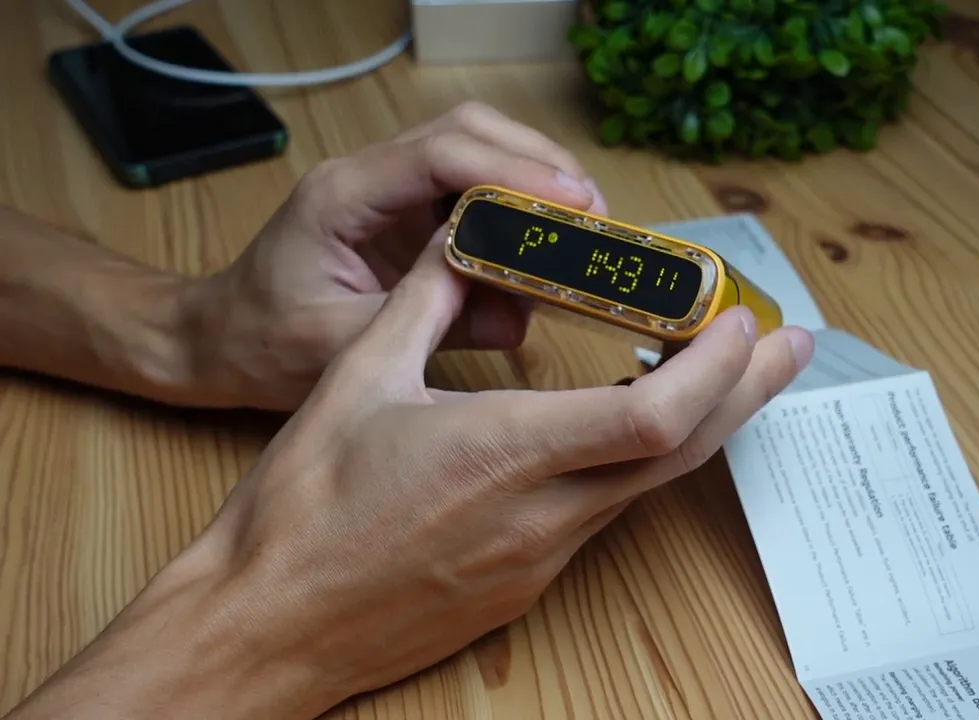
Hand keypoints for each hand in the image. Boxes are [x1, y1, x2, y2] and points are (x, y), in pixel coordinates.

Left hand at [187, 102, 607, 410]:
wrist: (221, 337)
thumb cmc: (263, 341)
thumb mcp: (339, 346)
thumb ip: (427, 323)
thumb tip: (515, 314)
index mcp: (341, 196)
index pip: (439, 156)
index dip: (513, 172)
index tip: (572, 204)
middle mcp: (369, 176)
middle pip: (467, 132)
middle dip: (538, 163)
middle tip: (593, 212)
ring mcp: (388, 187)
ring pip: (475, 148)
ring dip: (534, 177)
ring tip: (583, 222)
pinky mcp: (405, 210)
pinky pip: (471, 187)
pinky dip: (517, 205)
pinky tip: (545, 239)